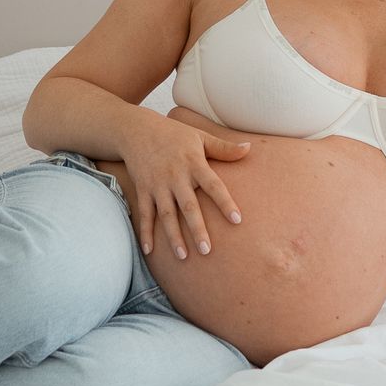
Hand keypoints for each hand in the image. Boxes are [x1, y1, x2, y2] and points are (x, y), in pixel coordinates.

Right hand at [116, 115, 249, 261]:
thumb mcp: (200, 136)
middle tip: (207, 251)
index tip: (237, 220)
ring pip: (166, 215)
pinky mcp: (143, 189)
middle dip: (197, 229)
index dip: (225, 203)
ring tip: (183, 256)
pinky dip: (146, 232)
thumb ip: (224, 148)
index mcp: (194, 163)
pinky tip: (149, 251)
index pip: (213, 186)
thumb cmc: (173, 134)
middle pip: (189, 206)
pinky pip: (145, 214)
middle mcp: (176, 176)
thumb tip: (249, 148)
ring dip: (174, 236)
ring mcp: (157, 185)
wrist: (136, 130)